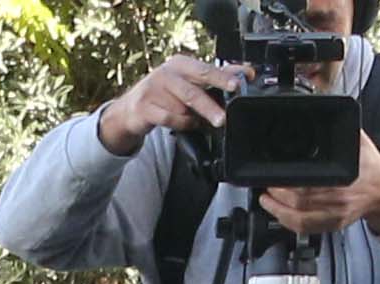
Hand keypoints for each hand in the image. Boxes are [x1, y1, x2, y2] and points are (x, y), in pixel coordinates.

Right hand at [96, 49, 238, 154]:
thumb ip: (216, 77)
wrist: (132, 109)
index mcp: (181, 63)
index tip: (238, 83)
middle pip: (193, 90)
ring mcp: (153, 89)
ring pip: (181, 107)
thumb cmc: (166, 93)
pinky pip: (168, 118)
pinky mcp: (144, 107)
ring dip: (193, 117)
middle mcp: (166, 73)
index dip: (223, 76)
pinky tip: (185, 124)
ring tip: (200, 121)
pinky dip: (180, 124)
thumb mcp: (190, 81)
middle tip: (223, 118)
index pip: (205, 69)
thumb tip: (247, 72)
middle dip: (209, 105)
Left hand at [259, 133, 379, 244]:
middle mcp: (340, 198)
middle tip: (266, 184)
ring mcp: (336, 214)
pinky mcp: (334, 224)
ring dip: (278, 210)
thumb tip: (322, 105)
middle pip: (300, 201)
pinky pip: (306, 229)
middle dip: (277, 194)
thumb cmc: (370, 164)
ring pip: (300, 219)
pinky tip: (278, 213)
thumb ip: (341, 127)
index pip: (309, 183)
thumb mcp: (358, 140)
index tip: (273, 175)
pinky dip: (289, 223)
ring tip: (266, 199)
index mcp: (345, 176)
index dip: (287, 183)